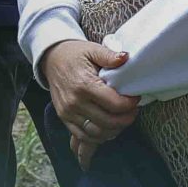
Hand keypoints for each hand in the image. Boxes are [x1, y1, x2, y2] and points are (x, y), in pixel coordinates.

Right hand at [40, 40, 139, 154]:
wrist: (51, 59)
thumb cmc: (75, 54)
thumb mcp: (93, 49)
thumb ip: (109, 55)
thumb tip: (125, 57)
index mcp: (84, 85)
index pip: (114, 104)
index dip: (130, 104)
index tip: (135, 98)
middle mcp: (74, 102)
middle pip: (108, 122)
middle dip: (126, 119)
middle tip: (133, 111)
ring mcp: (68, 113)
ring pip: (97, 133)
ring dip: (114, 130)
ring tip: (122, 119)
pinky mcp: (64, 118)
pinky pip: (83, 136)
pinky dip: (99, 137)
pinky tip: (108, 128)